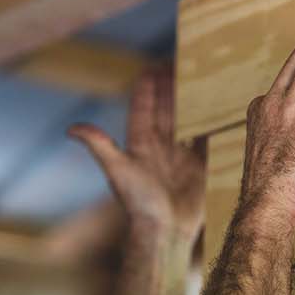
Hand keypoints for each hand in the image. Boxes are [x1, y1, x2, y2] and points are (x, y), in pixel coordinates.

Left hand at [69, 68, 204, 240]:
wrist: (164, 233)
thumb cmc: (138, 204)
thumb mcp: (117, 171)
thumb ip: (99, 146)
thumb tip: (71, 128)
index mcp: (139, 144)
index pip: (144, 107)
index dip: (148, 87)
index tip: (154, 65)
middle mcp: (160, 146)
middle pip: (168, 109)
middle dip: (174, 86)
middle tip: (183, 62)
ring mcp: (181, 155)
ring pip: (189, 120)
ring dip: (195, 101)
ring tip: (203, 78)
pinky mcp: (201, 166)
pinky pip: (208, 139)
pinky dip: (214, 123)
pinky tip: (222, 107)